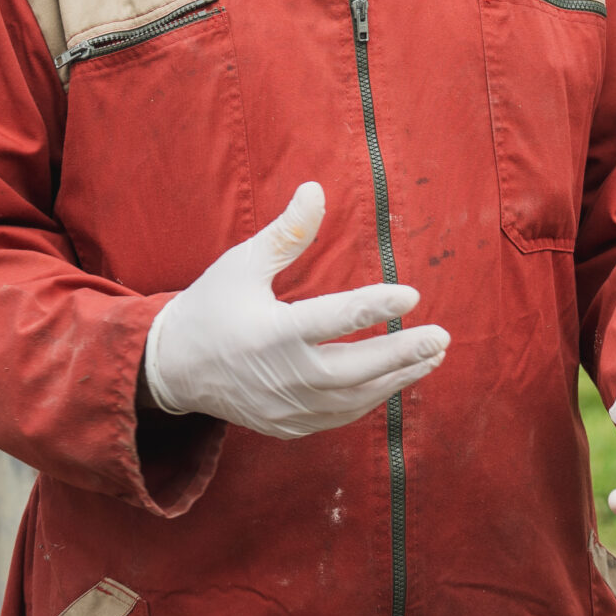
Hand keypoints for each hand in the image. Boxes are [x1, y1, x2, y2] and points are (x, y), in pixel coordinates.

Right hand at [142, 182, 449, 439]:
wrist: (174, 371)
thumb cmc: (210, 308)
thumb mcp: (241, 264)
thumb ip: (285, 233)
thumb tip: (317, 189)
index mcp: (270, 333)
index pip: (333, 319)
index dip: (375, 307)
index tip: (412, 294)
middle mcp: (283, 376)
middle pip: (354, 369)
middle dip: (402, 354)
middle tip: (441, 337)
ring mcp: (287, 407)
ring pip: (354, 399)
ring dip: (396, 378)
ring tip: (431, 356)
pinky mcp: (290, 426)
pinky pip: (340, 416)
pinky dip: (371, 399)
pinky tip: (396, 379)